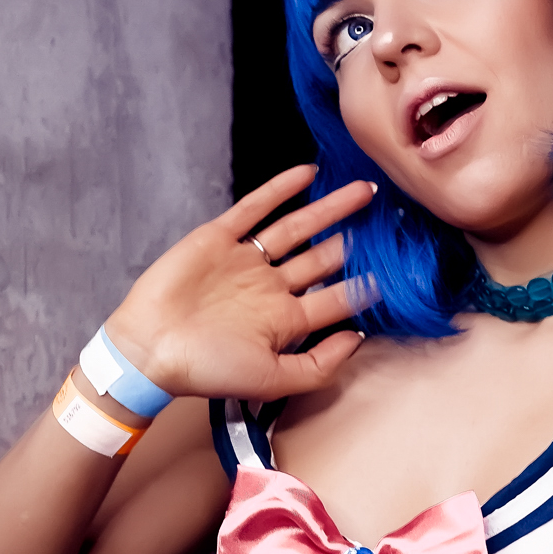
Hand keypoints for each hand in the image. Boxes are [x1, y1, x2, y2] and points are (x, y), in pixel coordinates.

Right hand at [105, 166, 374, 402]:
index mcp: (286, 321)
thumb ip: (319, 365)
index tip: (402, 268)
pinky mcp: (219, 239)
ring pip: (299, 228)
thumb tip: (360, 337)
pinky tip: (308, 173)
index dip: (368, 284)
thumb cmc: (208, 369)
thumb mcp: (273, 379)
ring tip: (365, 191)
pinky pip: (255, 208)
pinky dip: (281, 190)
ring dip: (331, 210)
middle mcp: (271, 288)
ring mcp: (246, 261)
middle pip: (324, 259)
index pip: (337, 299)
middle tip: (392, 220)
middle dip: (356, 242)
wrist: (150, 349)